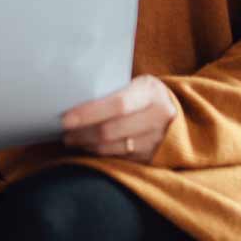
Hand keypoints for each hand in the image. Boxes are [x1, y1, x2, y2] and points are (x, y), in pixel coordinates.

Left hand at [61, 74, 177, 162]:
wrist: (177, 111)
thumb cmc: (144, 94)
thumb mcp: (135, 84)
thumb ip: (112, 90)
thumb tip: (72, 97)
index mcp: (151, 93)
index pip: (117, 105)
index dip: (88, 113)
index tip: (65, 119)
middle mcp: (158, 117)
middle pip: (111, 130)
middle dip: (81, 132)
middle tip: (63, 131)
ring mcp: (157, 139)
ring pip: (112, 147)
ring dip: (86, 144)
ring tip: (70, 138)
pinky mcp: (152, 156)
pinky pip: (118, 157)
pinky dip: (98, 152)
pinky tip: (87, 145)